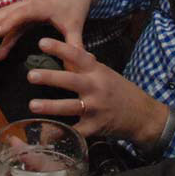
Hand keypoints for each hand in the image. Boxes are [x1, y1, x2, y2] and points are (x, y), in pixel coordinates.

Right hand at [0, 0, 98, 60]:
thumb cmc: (75, 4)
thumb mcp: (76, 25)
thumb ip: (74, 43)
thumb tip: (79, 62)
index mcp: (39, 6)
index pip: (20, 13)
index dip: (8, 22)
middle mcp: (27, 4)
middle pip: (4, 14)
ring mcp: (25, 8)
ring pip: (2, 17)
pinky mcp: (25, 13)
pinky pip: (10, 24)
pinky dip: (2, 35)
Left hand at [24, 38, 171, 147]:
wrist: (143, 115)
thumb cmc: (119, 90)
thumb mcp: (105, 73)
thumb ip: (86, 66)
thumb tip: (66, 55)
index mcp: (96, 71)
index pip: (76, 55)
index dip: (59, 48)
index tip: (41, 43)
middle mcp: (95, 87)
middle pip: (70, 81)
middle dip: (50, 78)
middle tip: (31, 75)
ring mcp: (95, 108)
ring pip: (70, 107)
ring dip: (50, 107)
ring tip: (32, 105)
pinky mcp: (95, 127)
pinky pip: (75, 130)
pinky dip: (61, 132)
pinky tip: (46, 133)